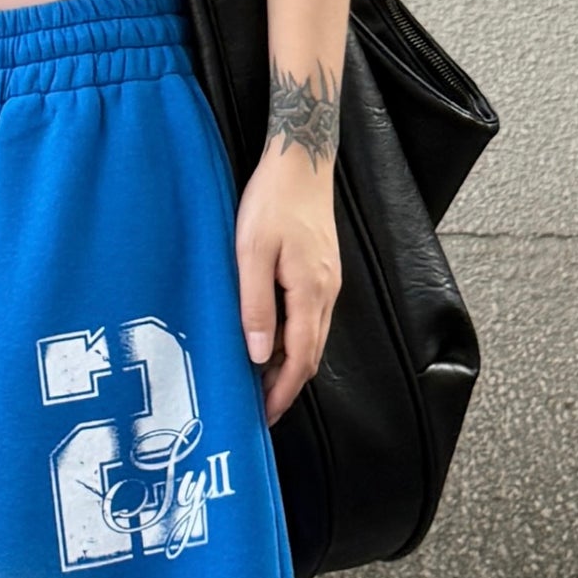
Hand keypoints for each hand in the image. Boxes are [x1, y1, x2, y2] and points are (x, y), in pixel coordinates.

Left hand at [235, 142, 340, 427]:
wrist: (301, 160)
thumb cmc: (272, 201)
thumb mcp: (250, 254)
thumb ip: (255, 306)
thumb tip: (258, 354)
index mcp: (310, 293)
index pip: (300, 360)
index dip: (283, 393)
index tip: (265, 417)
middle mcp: (326, 294)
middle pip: (310, 356)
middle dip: (287, 387)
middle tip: (259, 410)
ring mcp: (327, 283)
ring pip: (311, 339)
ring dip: (289, 366)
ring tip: (260, 384)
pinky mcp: (321, 272)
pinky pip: (310, 319)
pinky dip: (292, 341)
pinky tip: (270, 342)